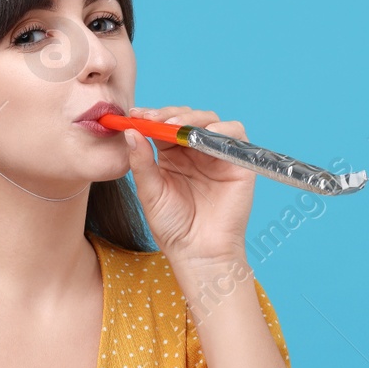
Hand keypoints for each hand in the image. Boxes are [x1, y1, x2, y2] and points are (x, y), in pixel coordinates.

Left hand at [122, 105, 254, 270]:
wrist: (199, 252)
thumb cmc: (173, 227)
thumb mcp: (150, 192)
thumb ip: (141, 162)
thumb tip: (130, 132)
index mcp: (172, 156)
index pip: (163, 126)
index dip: (151, 116)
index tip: (135, 115)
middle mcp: (195, 152)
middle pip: (186, 118)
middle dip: (170, 114)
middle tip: (155, 119)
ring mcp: (217, 155)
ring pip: (210, 120)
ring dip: (193, 118)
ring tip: (176, 127)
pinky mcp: (238, 162)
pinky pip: (235, 134)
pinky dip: (223, 129)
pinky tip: (205, 135)